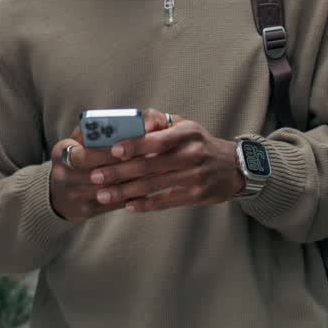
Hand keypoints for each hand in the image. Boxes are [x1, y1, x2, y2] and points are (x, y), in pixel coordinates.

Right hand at [47, 110, 170, 221]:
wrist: (59, 193)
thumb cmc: (76, 157)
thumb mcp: (76, 140)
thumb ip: (93, 130)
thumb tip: (117, 124)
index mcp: (60, 152)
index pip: (83, 154)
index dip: (105, 153)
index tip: (125, 149)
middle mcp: (62, 175)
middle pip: (97, 174)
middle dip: (122, 167)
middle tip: (146, 160)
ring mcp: (73, 195)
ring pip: (108, 190)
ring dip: (130, 181)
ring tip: (151, 172)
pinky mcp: (84, 211)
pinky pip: (112, 203)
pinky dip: (130, 195)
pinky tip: (146, 187)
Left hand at [88, 115, 244, 212]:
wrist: (232, 166)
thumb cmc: (198, 143)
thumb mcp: (185, 125)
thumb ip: (158, 121)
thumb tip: (133, 121)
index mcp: (186, 133)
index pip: (157, 139)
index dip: (134, 145)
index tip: (113, 151)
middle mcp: (191, 154)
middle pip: (150, 166)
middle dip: (119, 172)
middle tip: (95, 177)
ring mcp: (194, 176)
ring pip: (153, 186)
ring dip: (125, 191)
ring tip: (103, 195)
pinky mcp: (196, 195)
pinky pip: (166, 201)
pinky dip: (145, 204)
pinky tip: (128, 206)